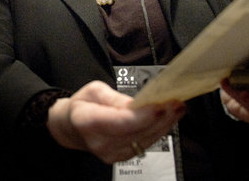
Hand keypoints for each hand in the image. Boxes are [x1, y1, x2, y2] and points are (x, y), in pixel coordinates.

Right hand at [46, 80, 185, 163]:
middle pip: (137, 132)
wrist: (71, 127)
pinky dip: (158, 131)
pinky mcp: (121, 158)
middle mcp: (100, 143)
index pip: (121, 122)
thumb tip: (139, 103)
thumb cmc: (83, 105)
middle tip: (175, 102)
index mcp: (88, 121)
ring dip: (164, 124)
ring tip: (176, 108)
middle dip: (160, 117)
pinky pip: (144, 144)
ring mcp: (111, 154)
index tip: (161, 104)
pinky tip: (168, 118)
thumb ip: (116, 98)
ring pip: (145, 140)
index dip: (144, 115)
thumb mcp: (95, 90)